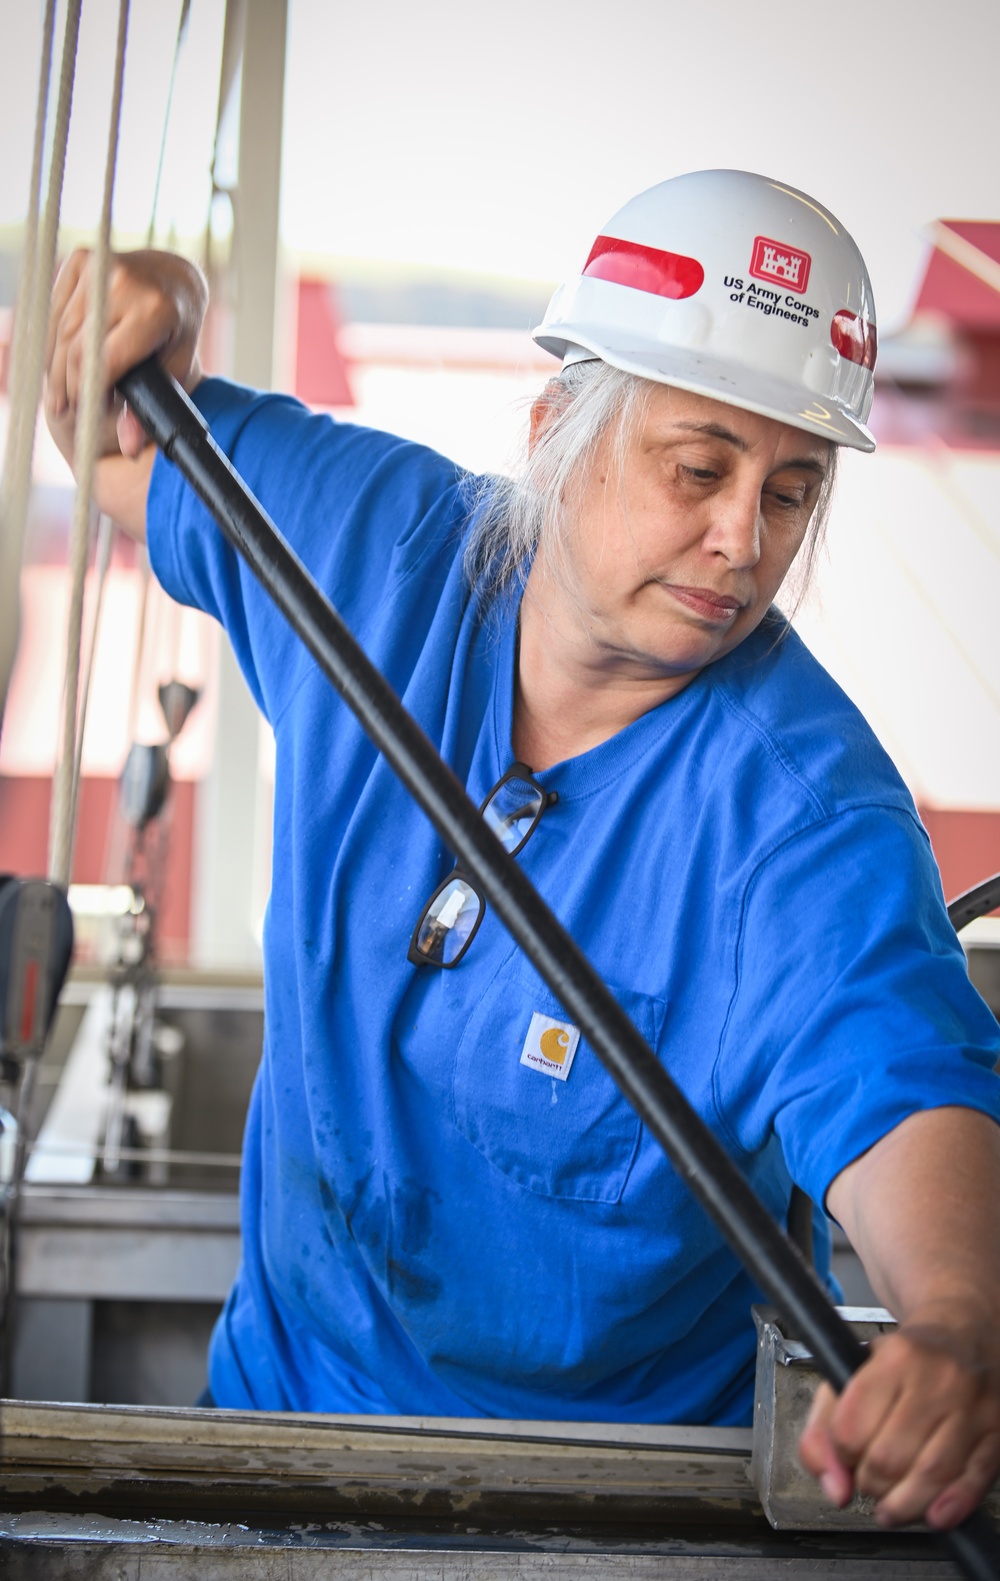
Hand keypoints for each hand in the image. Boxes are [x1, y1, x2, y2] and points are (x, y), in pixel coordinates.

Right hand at [45, 247, 206, 470]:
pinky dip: (53, 339)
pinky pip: (56, 310)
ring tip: (59, 395)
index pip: (104, 361)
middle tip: (65, 410)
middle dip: (69, 385)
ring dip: (56, 366)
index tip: (86, 413)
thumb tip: (130, 448)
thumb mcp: (174, 368)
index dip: (89, 393)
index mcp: (153, 309)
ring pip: (62, 331)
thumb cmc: (176, 328)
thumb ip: (149, 407)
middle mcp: (124, 282)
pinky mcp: (79, 258)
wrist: (174, 276)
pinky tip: (56, 364)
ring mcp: (99, 265)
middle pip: (78, 349)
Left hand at [799, 1309, 999, 1529]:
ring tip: (891, 1507)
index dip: (841, 1455)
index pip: (852, 1429)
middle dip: (870, 1484)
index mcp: (895, 1358)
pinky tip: (932, 1515)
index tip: (846, 1455)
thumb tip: (835, 1490)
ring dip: (903, 1505)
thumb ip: (824, 1427)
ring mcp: (972, 1406)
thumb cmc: (905, 1360)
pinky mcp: (997, 1431)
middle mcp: (937, 1379)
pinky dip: (951, 1506)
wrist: (966, 1332)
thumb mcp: (852, 1371)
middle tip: (869, 1481)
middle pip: (889, 1458)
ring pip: (931, 1475)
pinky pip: (974, 1480)